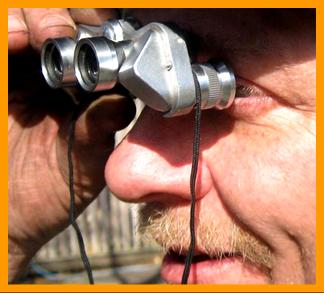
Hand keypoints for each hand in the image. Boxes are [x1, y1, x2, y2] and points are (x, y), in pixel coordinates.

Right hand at [8, 8, 135, 281]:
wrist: (12, 218)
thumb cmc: (54, 192)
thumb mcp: (86, 162)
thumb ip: (100, 128)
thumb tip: (121, 97)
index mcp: (82, 97)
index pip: (92, 51)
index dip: (95, 35)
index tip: (99, 34)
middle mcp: (51, 82)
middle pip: (56, 27)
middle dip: (59, 21)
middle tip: (59, 34)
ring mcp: (18, 81)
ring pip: (21, 25)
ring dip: (29, 20)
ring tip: (33, 37)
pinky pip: (0, 49)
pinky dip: (5, 33)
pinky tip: (11, 41)